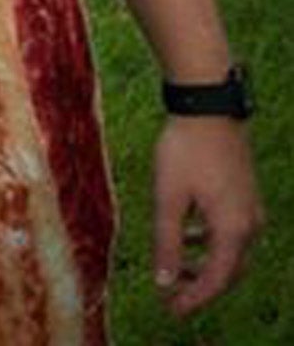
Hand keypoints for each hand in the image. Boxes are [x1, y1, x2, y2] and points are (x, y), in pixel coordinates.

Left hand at [152, 116, 262, 315]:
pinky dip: (211, 241)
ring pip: (231, 251)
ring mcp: (251, 209)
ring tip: (176, 265)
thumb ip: (167, 241)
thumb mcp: (168, 196)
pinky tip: (188, 233)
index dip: (193, 298)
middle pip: (228, 270)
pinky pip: (232, 231)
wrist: (207, 107)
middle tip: (173, 295)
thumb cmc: (185, 149)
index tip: (171, 310)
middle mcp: (250, 224)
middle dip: (201, 285)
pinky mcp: (245, 194)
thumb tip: (164, 281)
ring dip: (205, 263)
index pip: (216, 280)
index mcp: (233, 230)